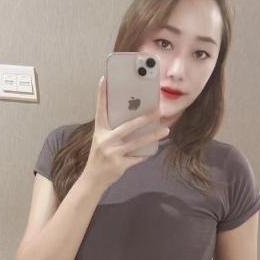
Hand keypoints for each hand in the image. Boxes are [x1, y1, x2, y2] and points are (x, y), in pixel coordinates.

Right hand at [82, 75, 168, 190]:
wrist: (93, 179)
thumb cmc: (101, 155)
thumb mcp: (103, 140)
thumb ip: (115, 129)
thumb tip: (135, 117)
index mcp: (100, 131)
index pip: (100, 109)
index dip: (101, 94)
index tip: (104, 79)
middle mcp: (105, 140)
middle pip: (127, 126)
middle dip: (144, 118)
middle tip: (158, 110)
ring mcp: (112, 153)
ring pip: (136, 142)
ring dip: (153, 136)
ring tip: (166, 130)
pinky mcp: (119, 165)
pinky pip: (137, 157)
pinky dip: (146, 153)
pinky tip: (155, 149)